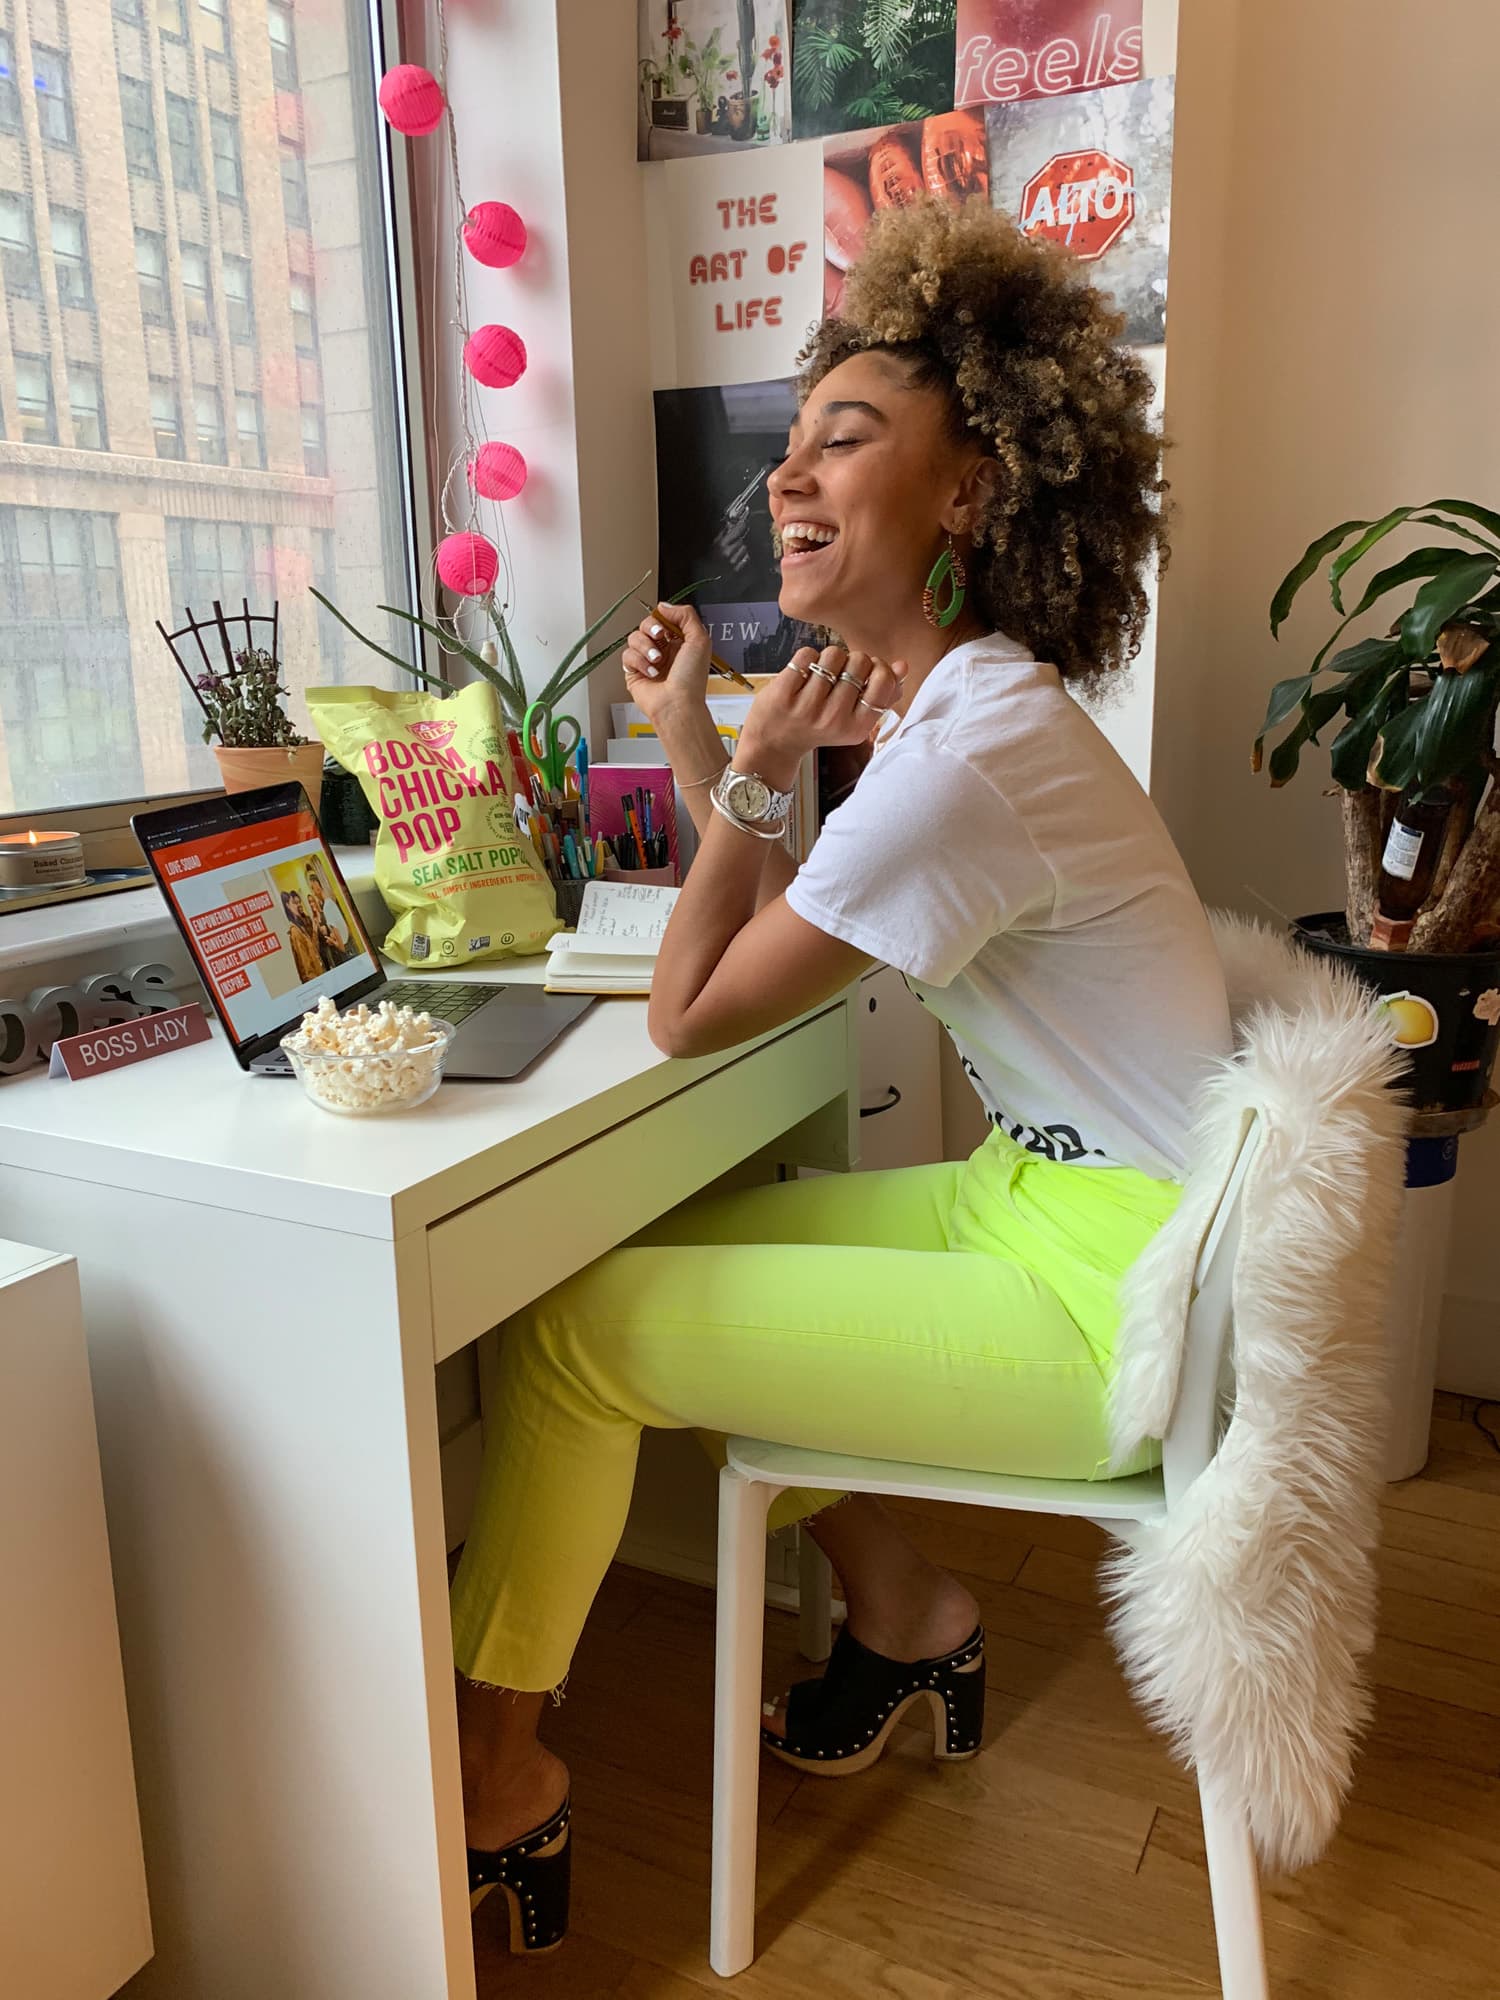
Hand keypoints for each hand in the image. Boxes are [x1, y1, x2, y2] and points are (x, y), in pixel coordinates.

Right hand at [621, 600, 712, 725]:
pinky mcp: (634, 671)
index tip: (666, 624)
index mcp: (680, 641)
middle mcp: (663, 649)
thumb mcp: (700, 639)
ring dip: (646, 647)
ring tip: (657, 661)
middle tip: (660, 637)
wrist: (677, 704)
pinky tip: (650, 672)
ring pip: (634, 637)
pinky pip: (627, 655)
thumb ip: (686, 615)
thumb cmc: (691, 680)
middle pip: (646, 624)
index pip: (664, 618)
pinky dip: (639, 662)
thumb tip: (665, 605)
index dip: (662, 618)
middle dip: (651, 628)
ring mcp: (647, 660)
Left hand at [736, 647, 905, 791]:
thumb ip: (883, 694)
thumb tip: (903, 666)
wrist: (774, 744)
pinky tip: (802, 673)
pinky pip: (807, 654)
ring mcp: (808, 707)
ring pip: (834, 655)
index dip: (877, 667)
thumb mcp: (854, 719)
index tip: (866, 673)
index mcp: (857, 728)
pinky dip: (806, 657)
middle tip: (839, 676)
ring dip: (828, 658)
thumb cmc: (819, 726)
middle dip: (851, 661)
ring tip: (821, 674)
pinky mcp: (784, 693)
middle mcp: (834, 720)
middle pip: (860, 661)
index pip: (883, 681)